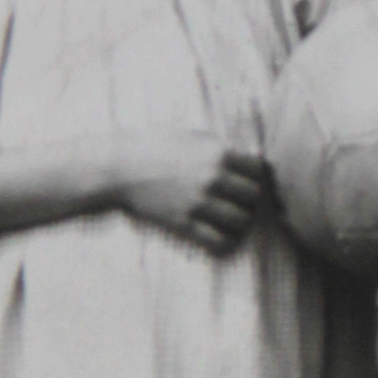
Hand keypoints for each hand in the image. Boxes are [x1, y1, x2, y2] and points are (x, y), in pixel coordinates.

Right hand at [110, 130, 269, 254]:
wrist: (119, 169)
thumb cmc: (154, 146)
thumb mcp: (191, 136)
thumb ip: (219, 147)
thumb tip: (245, 159)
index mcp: (217, 153)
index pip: (258, 169)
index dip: (256, 176)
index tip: (249, 181)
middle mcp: (212, 177)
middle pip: (253, 195)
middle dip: (250, 198)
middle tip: (241, 201)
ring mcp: (199, 202)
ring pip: (241, 220)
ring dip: (240, 221)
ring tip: (233, 219)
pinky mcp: (184, 223)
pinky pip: (218, 240)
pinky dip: (225, 241)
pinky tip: (221, 235)